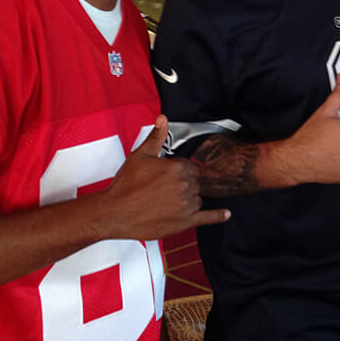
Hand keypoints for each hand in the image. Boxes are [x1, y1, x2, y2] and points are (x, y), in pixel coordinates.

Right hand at [101, 115, 230, 237]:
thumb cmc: (125, 186)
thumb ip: (156, 137)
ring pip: (198, 199)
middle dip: (184, 186)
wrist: (114, 212)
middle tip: (165, 191)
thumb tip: (163, 119)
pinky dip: (218, 216)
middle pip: (195, 183)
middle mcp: (185, 185)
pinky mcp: (185, 221)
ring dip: (189, 200)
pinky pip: (207, 217)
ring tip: (169, 204)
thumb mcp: (140, 156)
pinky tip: (225, 214)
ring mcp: (186, 204)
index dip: (181, 172)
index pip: (191, 167)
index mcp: (177, 168)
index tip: (170, 177)